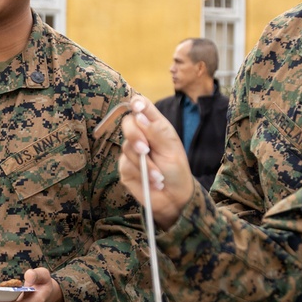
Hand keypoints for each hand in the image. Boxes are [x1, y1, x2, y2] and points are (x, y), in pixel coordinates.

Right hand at [118, 96, 195, 228]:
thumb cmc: (176, 170)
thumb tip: (139, 115)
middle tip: (146, 150)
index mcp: (154, 126)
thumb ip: (156, 132)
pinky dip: (142, 174)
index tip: (137, 107)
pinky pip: (126, 165)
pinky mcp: (124, 168)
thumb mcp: (171, 148)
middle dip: (135, 136)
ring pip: (127, 148)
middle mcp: (140, 136)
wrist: (174, 197)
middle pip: (127, 123)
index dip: (137, 103)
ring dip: (145, 164)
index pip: (141, 107)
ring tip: (159, 177)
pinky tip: (153, 182)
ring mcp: (130, 152)